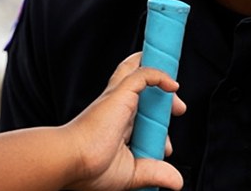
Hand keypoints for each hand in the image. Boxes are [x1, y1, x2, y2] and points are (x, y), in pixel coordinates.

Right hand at [64, 52, 184, 190]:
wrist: (71, 161)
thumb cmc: (89, 169)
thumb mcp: (130, 173)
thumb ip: (154, 172)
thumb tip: (177, 180)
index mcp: (115, 126)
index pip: (138, 112)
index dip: (158, 125)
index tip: (166, 148)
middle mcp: (116, 109)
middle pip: (139, 87)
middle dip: (162, 96)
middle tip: (179, 109)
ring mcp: (117, 99)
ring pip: (136, 71)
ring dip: (158, 73)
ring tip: (175, 86)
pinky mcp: (119, 94)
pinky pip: (143, 74)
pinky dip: (159, 75)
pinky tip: (173, 87)